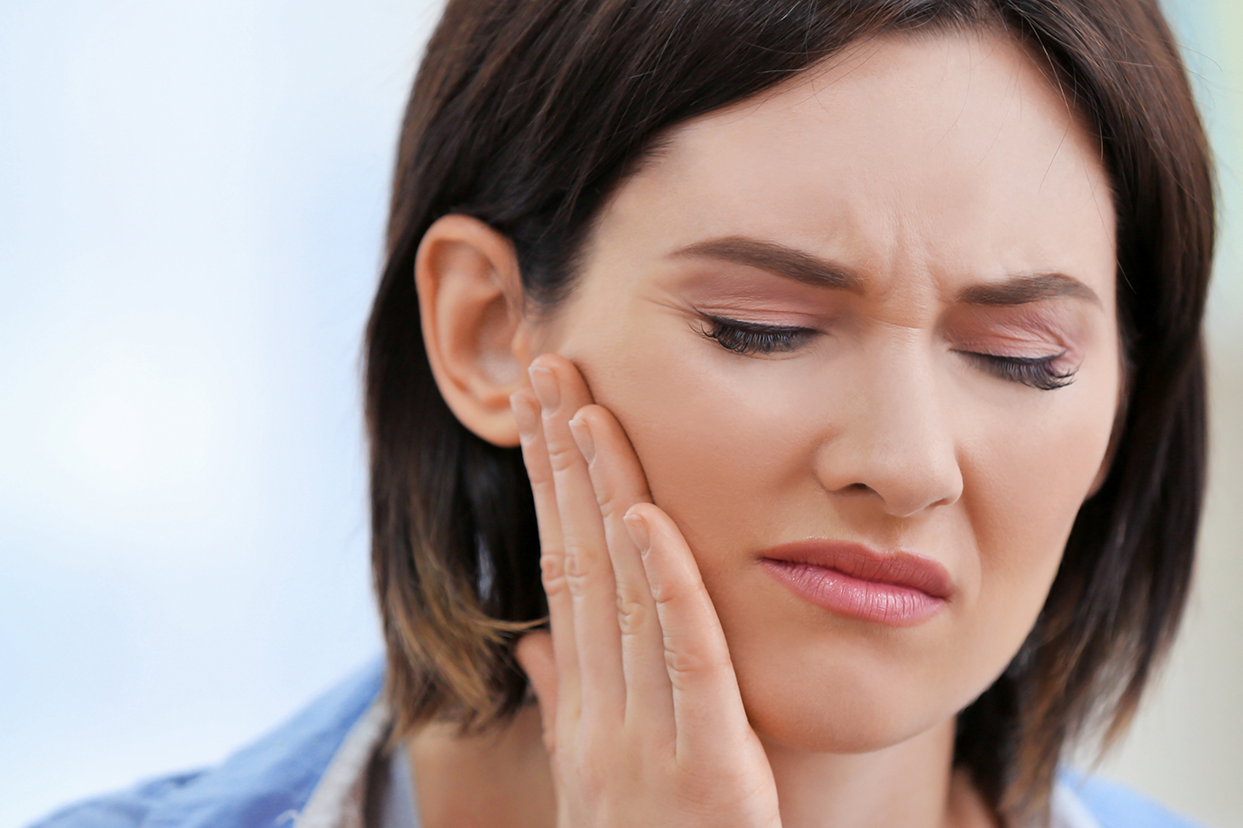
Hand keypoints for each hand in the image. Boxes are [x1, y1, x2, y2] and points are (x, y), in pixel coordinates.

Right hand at [508, 354, 783, 827]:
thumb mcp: (609, 779)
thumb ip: (572, 703)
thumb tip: (536, 641)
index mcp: (588, 711)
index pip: (564, 571)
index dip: (552, 484)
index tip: (542, 402)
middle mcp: (602, 716)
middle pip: (578, 562)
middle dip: (560, 460)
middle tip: (546, 360)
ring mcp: (645, 743)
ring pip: (622, 595)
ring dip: (604, 495)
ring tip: (588, 406)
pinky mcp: (706, 771)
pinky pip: (684, 664)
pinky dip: (666, 588)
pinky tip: (652, 520)